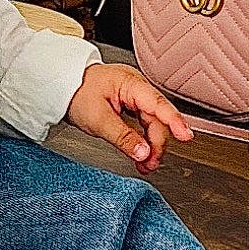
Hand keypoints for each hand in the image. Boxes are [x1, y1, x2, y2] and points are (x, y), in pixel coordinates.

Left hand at [65, 62, 192, 172]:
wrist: (63, 87)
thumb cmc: (77, 94)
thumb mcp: (97, 119)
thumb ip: (123, 137)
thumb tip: (144, 152)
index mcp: (131, 84)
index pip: (158, 104)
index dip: (174, 121)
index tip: (185, 136)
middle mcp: (137, 88)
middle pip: (157, 119)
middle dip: (157, 144)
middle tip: (150, 164)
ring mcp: (134, 96)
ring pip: (152, 123)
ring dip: (151, 145)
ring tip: (145, 164)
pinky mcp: (130, 105)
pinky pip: (143, 124)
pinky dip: (143, 140)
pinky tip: (141, 154)